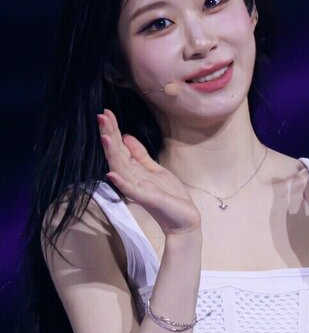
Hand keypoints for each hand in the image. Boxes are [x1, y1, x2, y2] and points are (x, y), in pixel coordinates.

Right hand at [97, 109, 201, 235]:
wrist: (183, 219)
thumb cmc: (169, 195)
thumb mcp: (155, 170)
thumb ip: (140, 155)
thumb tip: (126, 137)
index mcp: (135, 170)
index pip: (120, 147)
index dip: (114, 131)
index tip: (106, 113)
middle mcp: (132, 178)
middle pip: (117, 155)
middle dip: (109, 136)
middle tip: (101, 116)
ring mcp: (138, 189)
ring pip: (121, 169)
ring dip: (112, 154)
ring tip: (104, 137)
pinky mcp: (147, 199)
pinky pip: (131, 191)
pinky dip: (121, 182)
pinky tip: (111, 173)